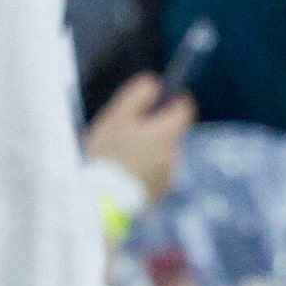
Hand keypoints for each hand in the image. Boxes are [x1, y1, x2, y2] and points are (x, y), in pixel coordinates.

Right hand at [85, 74, 192, 204]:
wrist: (100, 202)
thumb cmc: (107, 155)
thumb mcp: (117, 117)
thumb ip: (138, 96)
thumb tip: (155, 83)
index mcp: (168, 134)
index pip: (185, 108)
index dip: (173, 101)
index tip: (157, 102)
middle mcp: (174, 156)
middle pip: (171, 134)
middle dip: (153, 131)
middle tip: (124, 135)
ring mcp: (168, 179)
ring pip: (162, 155)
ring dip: (148, 153)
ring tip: (119, 160)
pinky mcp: (158, 196)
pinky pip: (155, 176)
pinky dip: (143, 172)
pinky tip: (121, 177)